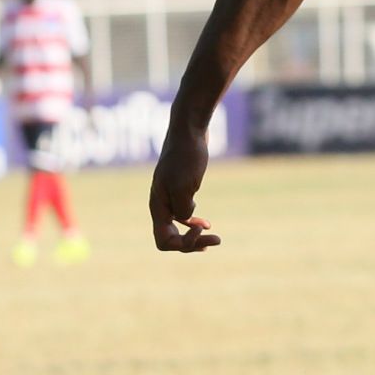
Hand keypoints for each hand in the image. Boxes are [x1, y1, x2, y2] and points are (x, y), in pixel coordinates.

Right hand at [150, 124, 220, 252]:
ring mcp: (170, 197)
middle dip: (192, 243)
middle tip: (217, 240)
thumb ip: (182, 209)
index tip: (201, 227)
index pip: (163, 240)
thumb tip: (186, 221)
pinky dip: (192, 223)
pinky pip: (181, 215)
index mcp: (158, 205)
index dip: (184, 243)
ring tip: (214, 239)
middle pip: (170, 237)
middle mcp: (161, 204)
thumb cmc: (186, 156)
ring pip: (177, 228)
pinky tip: (204, 223)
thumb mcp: (184, 185)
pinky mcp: (181, 189)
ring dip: (193, 237)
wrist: (189, 131)